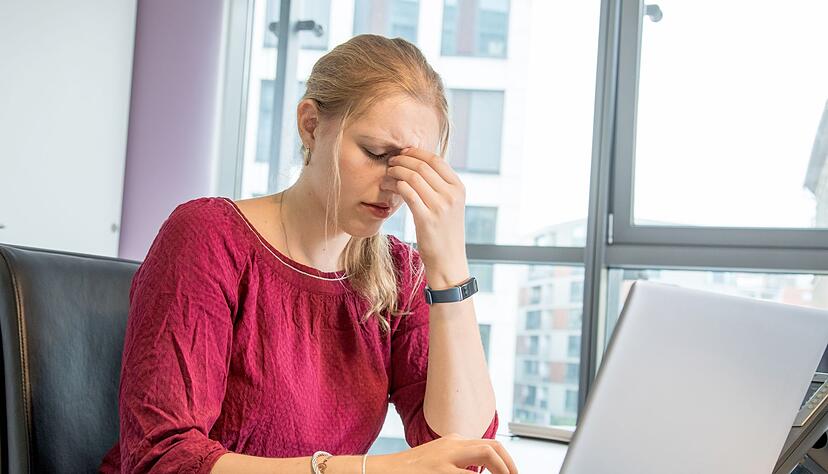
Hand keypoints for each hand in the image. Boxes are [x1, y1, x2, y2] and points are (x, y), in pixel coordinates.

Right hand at [370, 433, 518, 473]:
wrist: (381, 471)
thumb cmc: (409, 471)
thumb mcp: (437, 463)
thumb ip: (458, 465)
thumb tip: (476, 472)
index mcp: (453, 442)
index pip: (489, 446)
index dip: (506, 462)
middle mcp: (452, 445)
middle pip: (493, 447)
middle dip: (510, 465)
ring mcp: (446, 457)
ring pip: (487, 454)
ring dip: (502, 469)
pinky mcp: (438, 470)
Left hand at [382, 147, 468, 287]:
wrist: (448, 261)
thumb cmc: (445, 233)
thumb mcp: (450, 206)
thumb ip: (441, 187)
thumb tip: (420, 167)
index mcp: (458, 188)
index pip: (436, 160)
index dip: (417, 152)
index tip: (404, 152)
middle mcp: (451, 195)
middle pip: (422, 166)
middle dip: (403, 160)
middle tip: (391, 161)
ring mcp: (440, 206)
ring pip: (413, 177)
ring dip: (396, 171)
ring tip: (387, 173)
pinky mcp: (427, 218)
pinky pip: (408, 193)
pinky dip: (396, 185)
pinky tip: (388, 186)